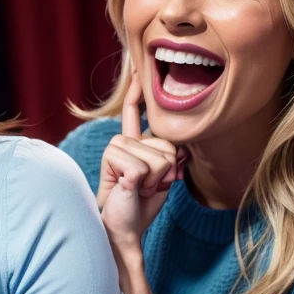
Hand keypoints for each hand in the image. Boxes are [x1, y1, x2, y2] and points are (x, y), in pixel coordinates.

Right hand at [98, 72, 186, 248]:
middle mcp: (122, 141)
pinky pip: (147, 166)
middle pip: (167, 144)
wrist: (123, 227)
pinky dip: (146, 183)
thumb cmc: (141, 204)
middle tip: (147, 186)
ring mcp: (117, 147)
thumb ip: (170, 158)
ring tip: (138, 188)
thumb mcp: (163, 178)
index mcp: (131, 143)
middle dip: (166, 170)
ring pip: (160, 156)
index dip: (137, 91)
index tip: (137, 67)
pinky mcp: (113, 156)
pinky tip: (131, 188)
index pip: (133, 112)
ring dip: (156, 179)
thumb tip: (179, 149)